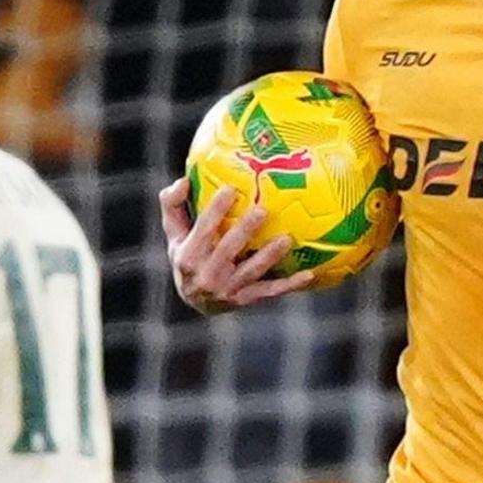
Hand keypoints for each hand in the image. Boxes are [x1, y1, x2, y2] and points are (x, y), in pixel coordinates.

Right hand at [160, 180, 303, 314]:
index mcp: (188, 255)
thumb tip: (183, 181)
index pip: (203, 229)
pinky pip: (270, 291)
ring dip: (270, 256)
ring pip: (251, 271)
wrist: (195, 302)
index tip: (230, 189)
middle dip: (245, 231)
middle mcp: (207, 274)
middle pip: (228, 249)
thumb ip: (173, 205)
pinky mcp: (245, 299)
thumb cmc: (186, 257)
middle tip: (263, 211)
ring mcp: (227, 289)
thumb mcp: (174, 234)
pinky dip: (289, 284)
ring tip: (287, 239)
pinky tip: (308, 274)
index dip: (216, 210)